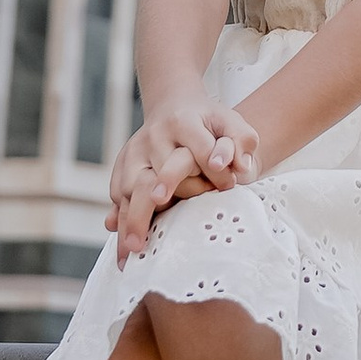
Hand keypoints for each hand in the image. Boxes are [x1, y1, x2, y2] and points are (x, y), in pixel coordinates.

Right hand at [107, 97, 257, 256]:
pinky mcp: (122, 164)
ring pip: (128, 187)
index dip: (213, 170)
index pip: (198, 148)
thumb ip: (242, 140)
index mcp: (183, 122)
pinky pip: (118, 192)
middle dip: (150, 205)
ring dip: (130, 219)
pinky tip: (122, 245)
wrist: (174, 108)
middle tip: (149, 236)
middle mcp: (154, 136)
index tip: (227, 190)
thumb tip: (241, 168)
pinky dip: (120, 218)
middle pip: (153, 173)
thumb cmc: (208, 123)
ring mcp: (134, 151)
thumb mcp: (230, 122)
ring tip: (133, 250)